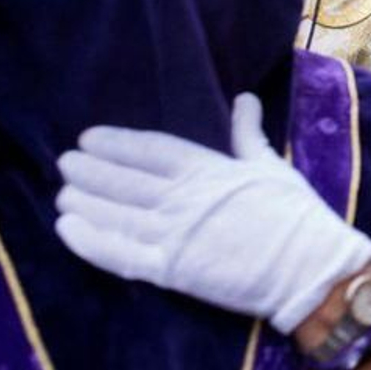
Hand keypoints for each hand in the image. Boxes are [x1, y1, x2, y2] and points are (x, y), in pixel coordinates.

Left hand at [55, 93, 370, 333]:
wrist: (308, 267)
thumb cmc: (294, 213)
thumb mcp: (272, 165)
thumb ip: (248, 134)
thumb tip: (244, 98)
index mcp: (208, 169)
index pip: (152, 150)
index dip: (117, 143)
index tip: (89, 138)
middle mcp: (184, 198)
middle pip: (125, 181)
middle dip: (91, 172)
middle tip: (64, 163)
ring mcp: (175, 234)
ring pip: (116, 215)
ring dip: (85, 204)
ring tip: (61, 196)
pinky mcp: (171, 270)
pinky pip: (120, 254)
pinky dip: (90, 242)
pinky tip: (68, 230)